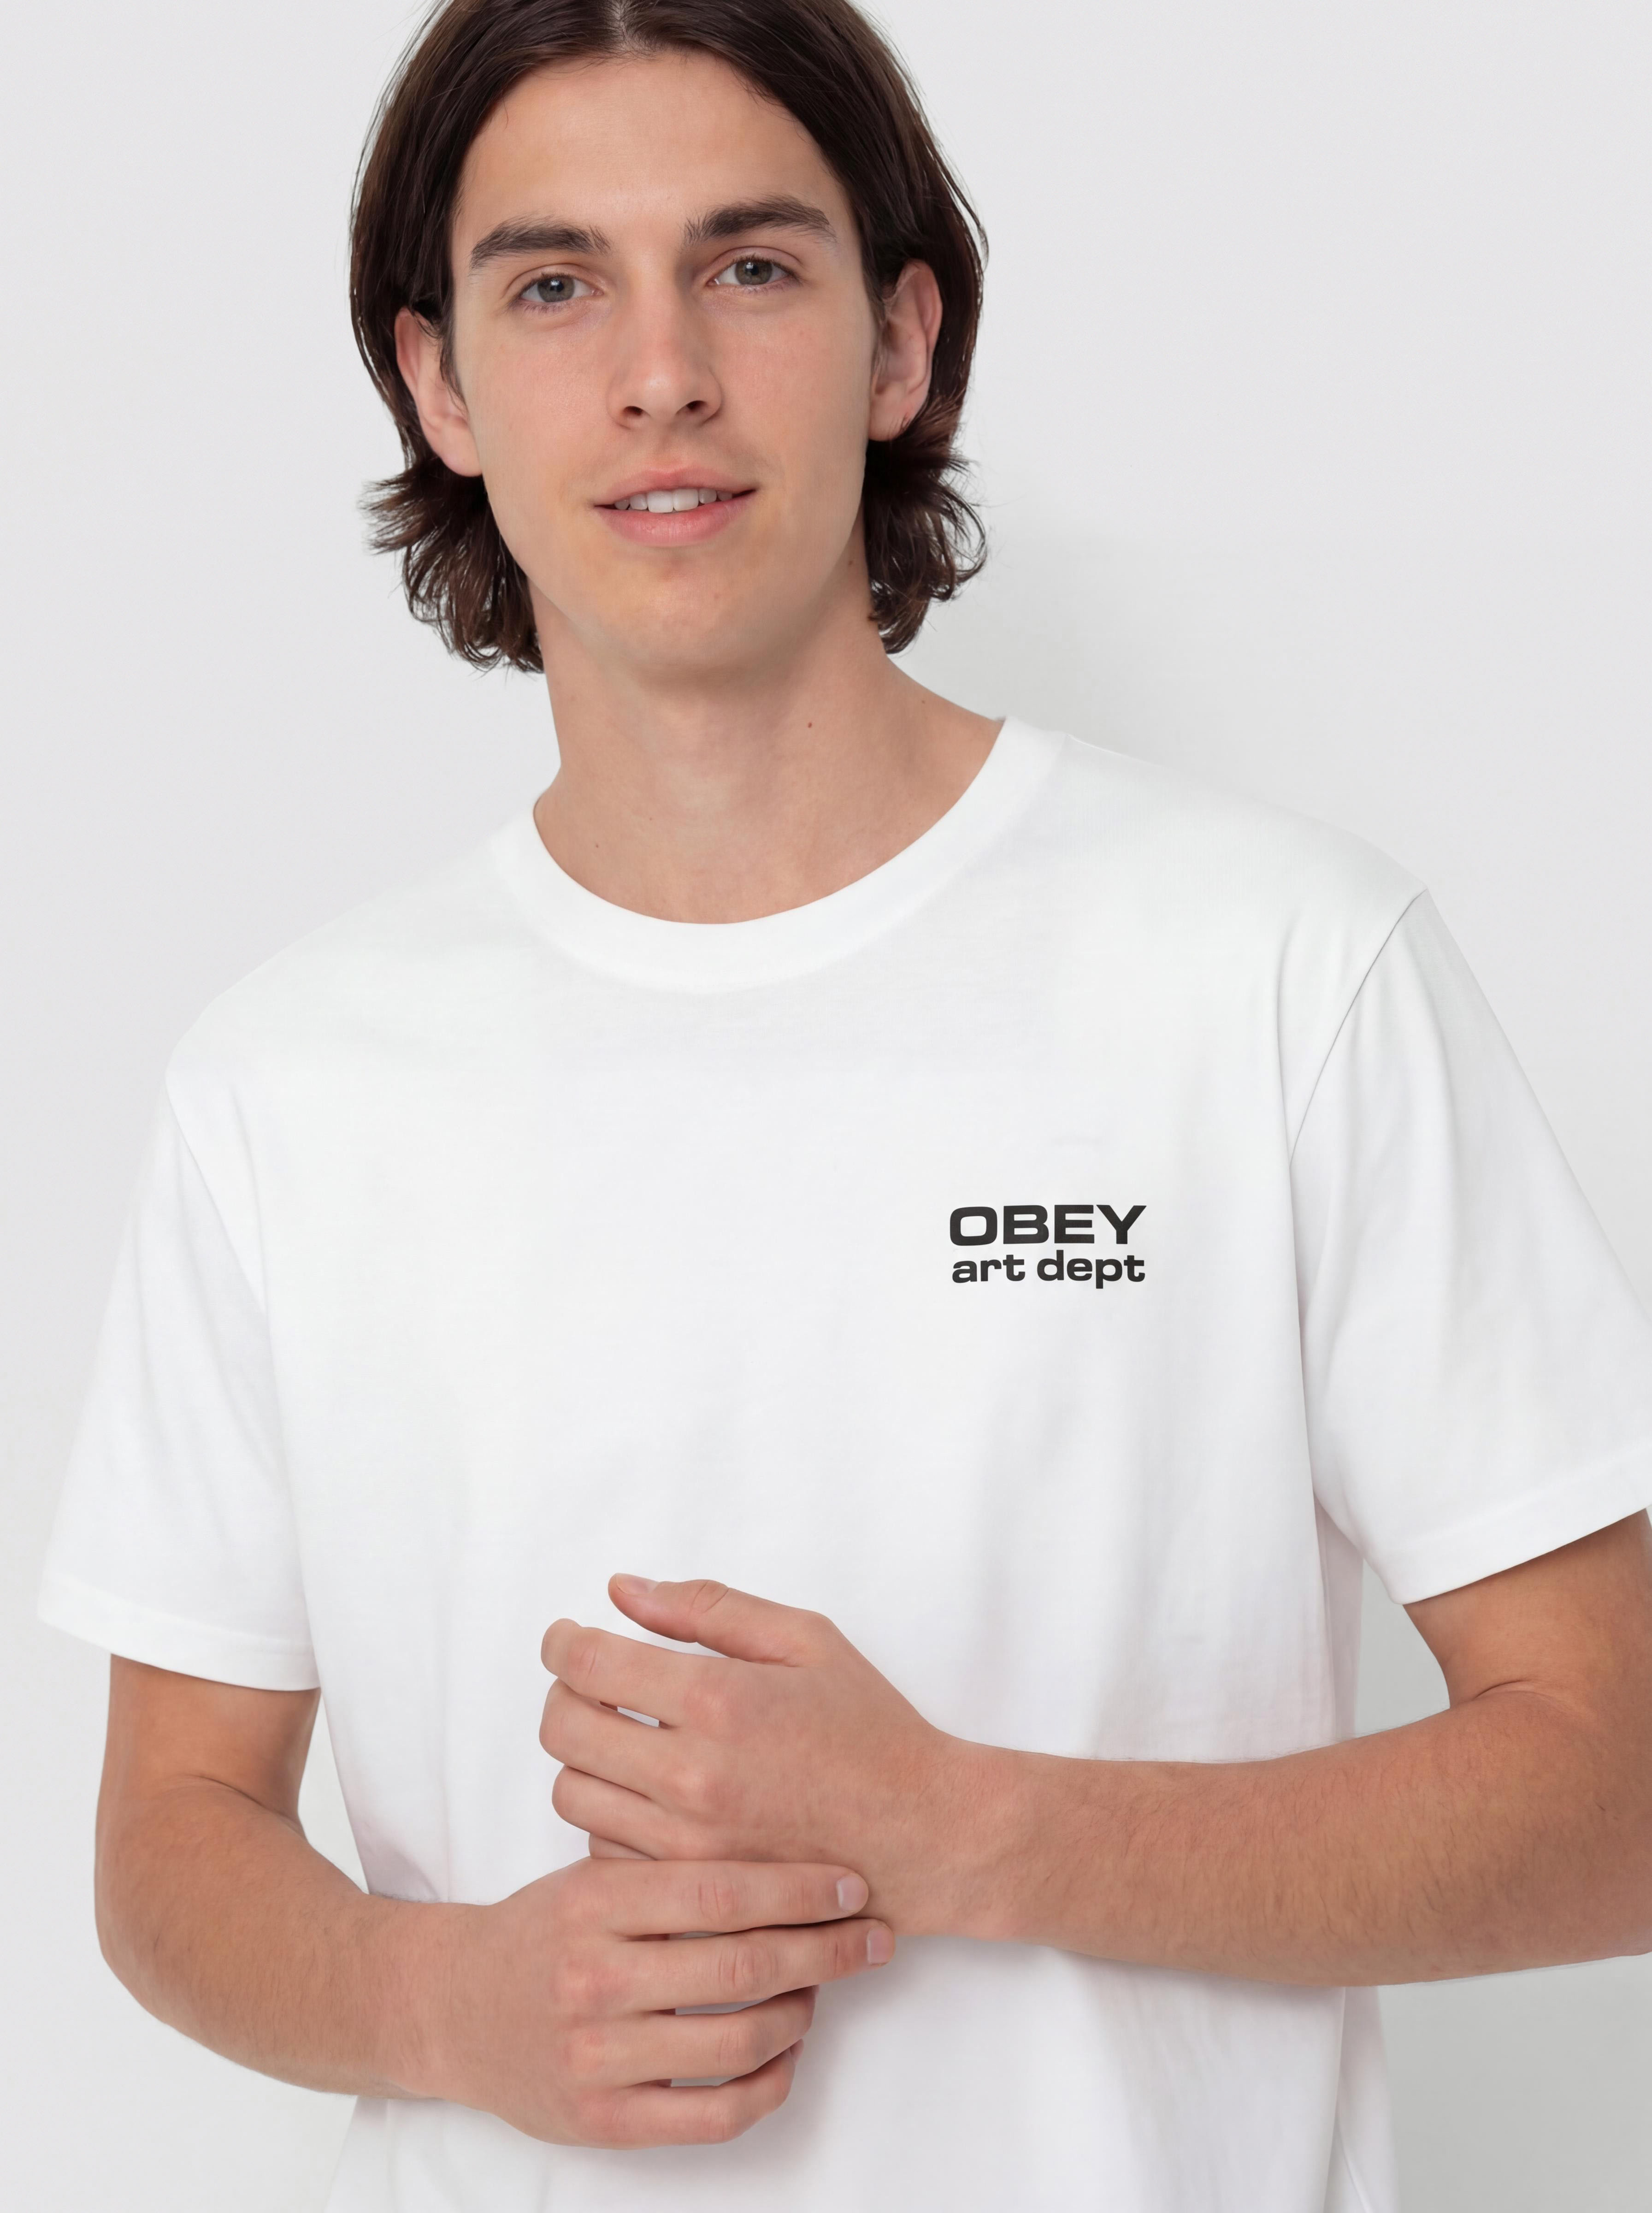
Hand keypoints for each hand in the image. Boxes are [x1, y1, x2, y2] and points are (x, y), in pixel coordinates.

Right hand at [421, 1855, 891, 2145]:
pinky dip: (769, 2084)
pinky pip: (715, 2114)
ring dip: (802, 2013)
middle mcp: (594, 1978)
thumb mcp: (592, 1877)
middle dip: (826, 1949)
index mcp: (595, 1903)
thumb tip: (779, 1840)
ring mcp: (597, 2056)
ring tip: (822, 1989)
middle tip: (874, 1936)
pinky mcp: (603, 2120)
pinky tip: (788, 2053)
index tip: (852, 1883)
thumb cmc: (542, 1931)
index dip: (799, 1888)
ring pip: (738, 2040)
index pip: (720, 1890)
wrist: (448, 2007)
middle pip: (742, 1965)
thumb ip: (668, 1865)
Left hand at [540, 1578, 989, 1934]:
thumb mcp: (805, 1640)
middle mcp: (692, 1774)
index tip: (566, 1637)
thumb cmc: (871, 1730)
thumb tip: (625, 1591)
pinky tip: (647, 1793)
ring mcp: (687, 1841)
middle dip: (562, 1694)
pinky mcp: (691, 1888)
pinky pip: (604, 1848)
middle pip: (563, 1729)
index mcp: (719, 1699)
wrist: (924, 1833)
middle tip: (588, 1683)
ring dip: (584, 1758)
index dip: (563, 1642)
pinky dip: (610, 1816)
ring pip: (573, 1793)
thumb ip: (708, 1607)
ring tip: (619, 1737)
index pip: (589, 1663)